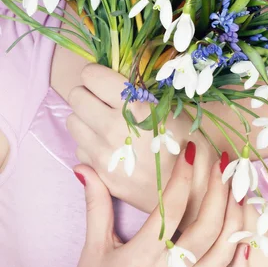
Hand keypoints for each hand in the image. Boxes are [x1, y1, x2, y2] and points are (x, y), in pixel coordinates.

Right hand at [61, 144, 248, 266]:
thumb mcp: (93, 246)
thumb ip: (96, 204)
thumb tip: (83, 168)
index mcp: (140, 258)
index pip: (170, 209)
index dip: (182, 176)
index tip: (189, 150)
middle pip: (206, 228)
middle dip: (218, 191)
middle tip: (222, 163)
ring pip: (223, 253)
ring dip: (236, 218)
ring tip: (238, 189)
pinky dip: (241, 263)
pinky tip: (244, 238)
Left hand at [66, 63, 217, 229]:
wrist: (194, 192)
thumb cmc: (190, 142)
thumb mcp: (171, 107)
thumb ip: (140, 91)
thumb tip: (114, 77)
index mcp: (133, 106)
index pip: (90, 76)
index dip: (97, 74)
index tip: (106, 79)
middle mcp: (112, 129)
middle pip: (76, 97)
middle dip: (88, 94)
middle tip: (104, 100)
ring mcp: (103, 155)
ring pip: (72, 123)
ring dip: (85, 119)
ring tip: (105, 122)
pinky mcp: (101, 175)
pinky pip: (80, 149)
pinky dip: (90, 144)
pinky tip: (110, 146)